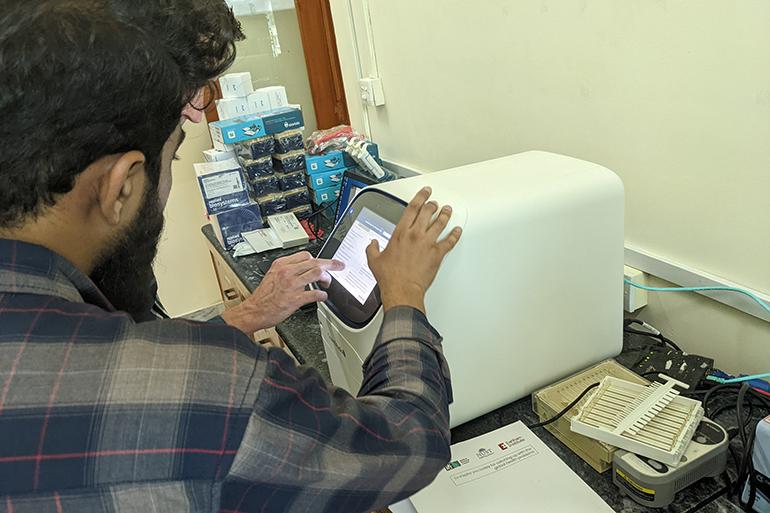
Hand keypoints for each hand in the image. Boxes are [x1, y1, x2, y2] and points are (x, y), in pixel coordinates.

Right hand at [221, 251, 343, 333]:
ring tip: (327, 283)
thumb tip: (304, 268)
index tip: (325, 262)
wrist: (254, 311)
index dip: (318, 259)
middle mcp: (287, 272)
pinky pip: (315, 294)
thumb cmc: (263, 296)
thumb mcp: (273, 275)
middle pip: (314, 262)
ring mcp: (291, 285)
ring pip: (316, 273)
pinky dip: (322, 295)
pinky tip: (323, 296)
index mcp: (281, 265)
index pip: (305, 255)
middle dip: (330, 264)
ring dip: (327, 278)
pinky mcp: (294, 299)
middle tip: (339, 266)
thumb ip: (287, 269)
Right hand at [366, 187, 461, 313]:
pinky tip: (457, 231)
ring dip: (445, 215)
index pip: (412, 208)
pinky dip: (455, 235)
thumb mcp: (374, 260)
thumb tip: (371, 244)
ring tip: (447, 210)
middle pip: (427, 212)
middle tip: (435, 203)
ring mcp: (428, 243)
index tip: (425, 193)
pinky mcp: (437, 254)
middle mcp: (415, 235)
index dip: (420, 197)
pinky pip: (449, 241)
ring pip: (440, 223)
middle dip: (433, 205)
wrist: (402, 289)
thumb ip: (372, 249)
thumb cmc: (390, 276)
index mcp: (400, 233)